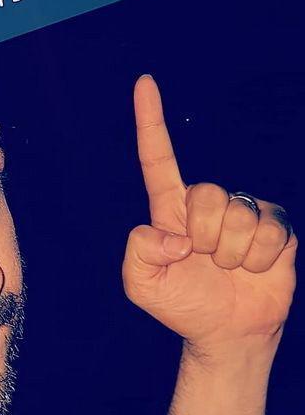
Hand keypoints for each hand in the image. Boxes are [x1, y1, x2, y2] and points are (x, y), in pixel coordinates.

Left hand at [122, 75, 296, 354]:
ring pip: (239, 214)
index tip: (144, 81)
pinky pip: (269, 231)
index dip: (150, 120)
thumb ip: (139, 252)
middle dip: (204, 236)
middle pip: (206, 193)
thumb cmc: (181, 304)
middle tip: (203, 260)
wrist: (226, 332)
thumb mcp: (141, 285)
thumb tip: (175, 235)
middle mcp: (206, 203)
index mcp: (169, 208)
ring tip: (228, 267)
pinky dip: (259, 259)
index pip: (158, 158)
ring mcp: (243, 212)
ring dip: (231, 252)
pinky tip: (253, 268)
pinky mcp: (275, 227)